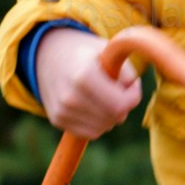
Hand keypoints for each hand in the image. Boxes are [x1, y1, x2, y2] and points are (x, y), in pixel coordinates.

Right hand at [35, 26, 144, 140]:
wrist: (50, 56)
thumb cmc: (87, 54)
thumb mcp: (109, 51)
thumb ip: (126, 71)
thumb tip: (130, 90)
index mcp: (83, 77)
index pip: (120, 105)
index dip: (133, 97)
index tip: (132, 85)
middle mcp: (70, 97)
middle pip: (113, 117)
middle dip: (124, 106)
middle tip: (120, 90)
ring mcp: (62, 111)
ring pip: (104, 127)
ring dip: (112, 116)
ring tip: (106, 96)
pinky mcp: (57, 120)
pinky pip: (91, 132)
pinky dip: (99, 123)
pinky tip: (96, 106)